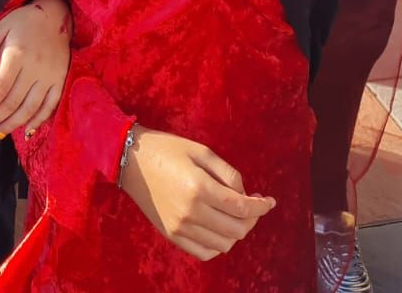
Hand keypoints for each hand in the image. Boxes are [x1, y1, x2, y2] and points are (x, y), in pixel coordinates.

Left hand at [0, 0, 70, 140]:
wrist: (57, 13)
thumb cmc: (26, 20)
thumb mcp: (2, 26)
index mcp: (17, 55)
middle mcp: (34, 67)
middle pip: (13, 101)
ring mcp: (49, 76)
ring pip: (30, 107)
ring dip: (13, 124)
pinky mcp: (60, 79)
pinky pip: (50, 105)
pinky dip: (39, 120)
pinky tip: (27, 131)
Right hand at [119, 127, 274, 260]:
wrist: (130, 160)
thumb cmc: (168, 149)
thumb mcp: (202, 152)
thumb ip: (229, 174)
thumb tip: (246, 196)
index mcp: (199, 187)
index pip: (242, 208)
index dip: (262, 207)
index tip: (270, 201)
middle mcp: (190, 212)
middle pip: (236, 230)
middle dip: (252, 218)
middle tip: (253, 205)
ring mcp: (179, 227)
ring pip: (223, 244)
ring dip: (237, 232)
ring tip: (236, 215)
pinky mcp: (171, 235)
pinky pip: (204, 252)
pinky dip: (219, 244)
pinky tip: (220, 228)